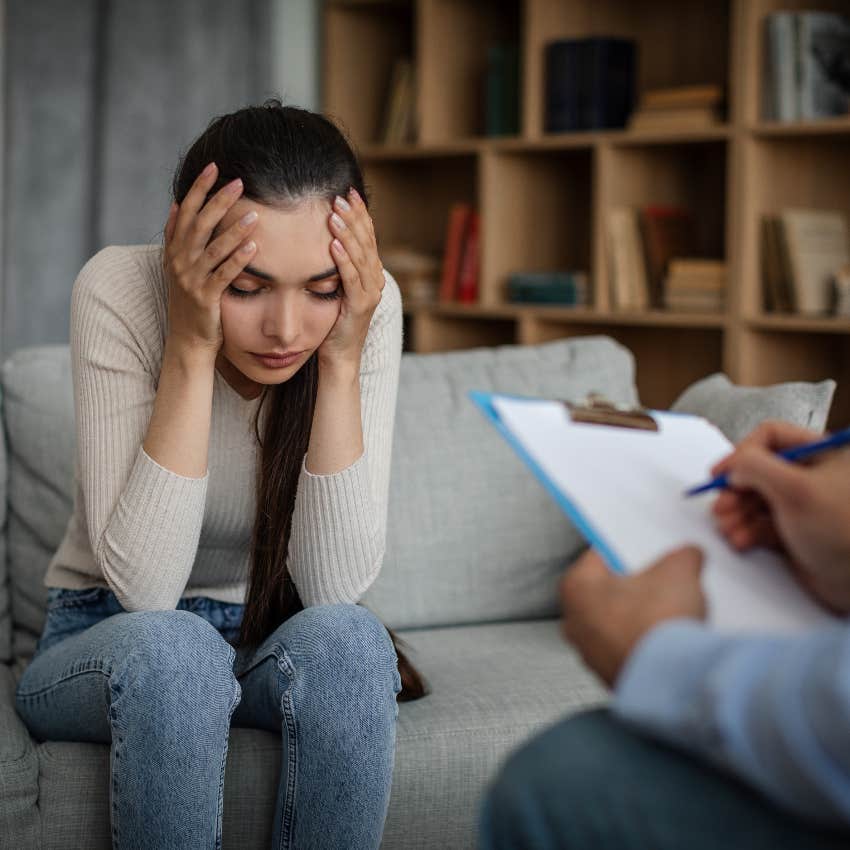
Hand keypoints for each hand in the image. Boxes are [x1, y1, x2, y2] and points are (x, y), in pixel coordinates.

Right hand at [162, 162, 258, 356]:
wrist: (187, 339)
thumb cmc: (190, 300)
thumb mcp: (178, 265)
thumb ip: (177, 236)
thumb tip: (176, 204)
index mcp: (173, 250)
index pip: (185, 211)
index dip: (198, 188)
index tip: (214, 167)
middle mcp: (179, 262)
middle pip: (199, 224)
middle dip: (218, 201)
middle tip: (239, 182)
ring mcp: (191, 280)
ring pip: (214, 248)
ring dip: (234, 230)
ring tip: (255, 214)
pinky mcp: (206, 298)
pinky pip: (224, 275)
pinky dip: (238, 260)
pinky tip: (254, 247)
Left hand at [319, 188, 384, 368]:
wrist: (339, 357)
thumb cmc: (332, 324)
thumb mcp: (335, 289)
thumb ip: (336, 267)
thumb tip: (323, 238)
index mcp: (371, 274)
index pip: (367, 237)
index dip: (359, 214)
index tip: (347, 192)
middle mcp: (375, 281)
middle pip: (366, 242)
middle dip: (354, 217)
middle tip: (340, 196)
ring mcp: (370, 294)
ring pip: (360, 257)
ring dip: (347, 234)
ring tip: (334, 214)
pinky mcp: (359, 307)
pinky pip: (351, 279)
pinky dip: (343, 260)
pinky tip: (334, 244)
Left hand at [560, 547, 706, 686]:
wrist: (672, 682)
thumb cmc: (657, 625)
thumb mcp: (678, 571)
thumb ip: (681, 556)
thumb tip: (687, 556)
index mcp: (575, 587)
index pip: (601, 554)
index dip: (630, 547)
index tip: (647, 548)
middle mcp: (574, 622)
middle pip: (610, 589)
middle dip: (638, 584)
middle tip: (664, 578)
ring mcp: (590, 652)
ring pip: (619, 620)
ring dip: (643, 614)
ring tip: (671, 609)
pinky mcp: (611, 675)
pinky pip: (630, 647)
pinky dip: (647, 641)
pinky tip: (670, 638)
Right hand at [710, 420, 849, 612]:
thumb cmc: (844, 532)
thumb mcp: (797, 490)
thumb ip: (756, 468)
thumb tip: (733, 468)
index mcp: (822, 453)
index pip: (770, 436)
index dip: (742, 453)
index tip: (721, 474)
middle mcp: (812, 475)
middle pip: (758, 470)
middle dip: (735, 490)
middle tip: (721, 507)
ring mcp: (802, 505)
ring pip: (754, 500)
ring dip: (736, 514)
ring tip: (728, 528)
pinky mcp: (794, 531)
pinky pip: (759, 525)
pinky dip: (745, 531)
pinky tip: (741, 540)